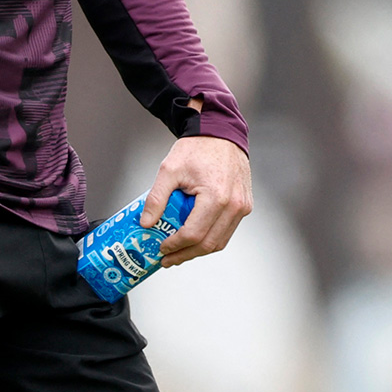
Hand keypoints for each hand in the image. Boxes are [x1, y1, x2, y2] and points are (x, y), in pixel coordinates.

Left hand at [141, 135, 251, 267]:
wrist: (220, 132)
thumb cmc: (198, 148)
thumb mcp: (169, 169)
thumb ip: (157, 198)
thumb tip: (146, 223)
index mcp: (216, 196)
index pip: (194, 234)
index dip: (175, 245)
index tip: (162, 248)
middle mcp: (234, 205)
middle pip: (208, 244)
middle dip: (185, 254)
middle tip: (168, 258)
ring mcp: (242, 206)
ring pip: (220, 241)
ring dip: (198, 250)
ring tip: (179, 252)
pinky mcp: (244, 205)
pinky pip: (227, 230)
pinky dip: (211, 238)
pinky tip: (195, 238)